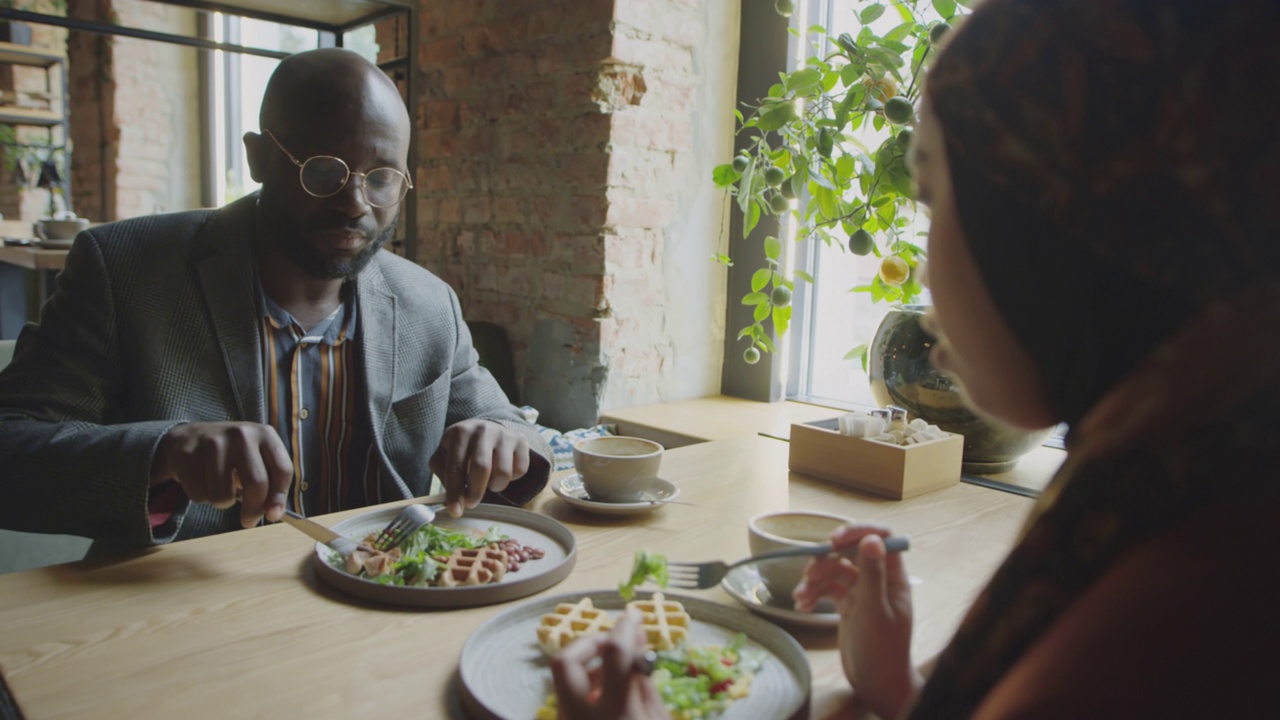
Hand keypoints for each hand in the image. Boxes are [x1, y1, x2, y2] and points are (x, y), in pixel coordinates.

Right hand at [150, 421, 292, 528]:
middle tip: (248, 521)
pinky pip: (199, 495)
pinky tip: (202, 479)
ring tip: (220, 487)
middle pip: (256, 483)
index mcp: (265, 434)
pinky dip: (201, 496)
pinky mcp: (188, 455)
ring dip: (222, 502)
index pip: (282, 470)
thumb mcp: (256, 458)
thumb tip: (274, 514)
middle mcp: (241, 435)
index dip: (279, 497)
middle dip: (253, 509)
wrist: (189, 438)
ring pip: (223, 495)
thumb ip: (269, 483)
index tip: (274, 515)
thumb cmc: (231, 454)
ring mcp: (214, 443)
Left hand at [429, 419, 529, 516]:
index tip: (456, 511)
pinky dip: (511, 479)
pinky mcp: (520, 440)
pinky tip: (501, 472)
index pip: (456, 467)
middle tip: (471, 503)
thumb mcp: (446, 454)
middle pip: (481, 468)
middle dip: (475, 492)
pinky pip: (519, 470)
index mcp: (460, 432)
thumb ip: (444, 474)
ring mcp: (504, 434)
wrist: (488, 429)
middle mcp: (483, 430)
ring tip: (488, 482)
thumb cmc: (463, 448)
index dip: (455, 492)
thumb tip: (451, 498)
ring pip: (503, 472)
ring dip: (495, 486)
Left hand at [550, 608, 669, 719]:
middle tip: (616, 643)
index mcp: (615, 714)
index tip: (635, 615)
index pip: (615, 655)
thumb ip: (644, 682)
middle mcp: (580, 716)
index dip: (626, 627)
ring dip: (588, 662)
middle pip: (565, 660)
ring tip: (618, 668)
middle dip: (591, 641)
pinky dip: (585, 682)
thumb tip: (637, 640)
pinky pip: (567, 694)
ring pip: (562, 677)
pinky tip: (606, 689)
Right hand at [793, 524, 921, 719]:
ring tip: (801, 596)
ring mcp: (861, 592)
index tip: (832, 540)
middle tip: (809, 572)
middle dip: (827, 559)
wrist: (876, 683)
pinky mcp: (847, 605)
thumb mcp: (875, 610)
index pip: (880, 538)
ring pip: (834, 570)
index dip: (857, 532)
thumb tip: (872, 538)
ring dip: (815, 578)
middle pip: (850, 552)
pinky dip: (814, 593)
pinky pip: (827, 589)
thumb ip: (873, 574)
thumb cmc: (882, 649)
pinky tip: (802, 606)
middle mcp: (877, 579)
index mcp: (893, 577)